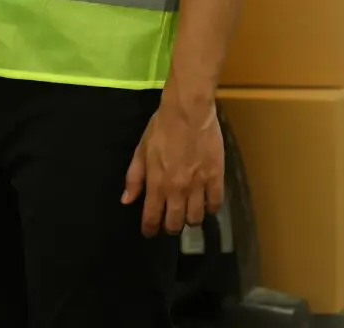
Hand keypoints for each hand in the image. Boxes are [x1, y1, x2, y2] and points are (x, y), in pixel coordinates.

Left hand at [123, 96, 225, 237]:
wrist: (188, 111)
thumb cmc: (162, 129)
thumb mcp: (141, 151)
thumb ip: (134, 178)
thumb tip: (127, 201)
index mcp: (157, 184)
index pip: (152, 219)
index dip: (150, 230)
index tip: (150, 231)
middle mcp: (177, 190)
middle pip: (175, 224)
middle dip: (170, 228)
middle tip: (170, 223)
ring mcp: (198, 184)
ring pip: (196, 218)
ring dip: (190, 220)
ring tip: (189, 214)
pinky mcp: (216, 176)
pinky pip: (215, 203)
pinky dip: (210, 209)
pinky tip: (206, 204)